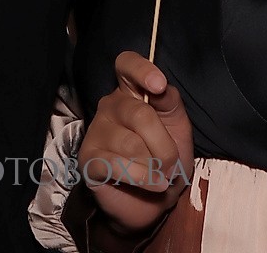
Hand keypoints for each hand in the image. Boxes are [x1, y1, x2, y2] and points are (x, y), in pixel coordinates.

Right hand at [78, 51, 194, 235]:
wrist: (154, 201)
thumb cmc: (165, 158)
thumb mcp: (178, 127)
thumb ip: (170, 103)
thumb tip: (162, 87)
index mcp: (132, 92)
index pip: (127, 64)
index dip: (141, 70)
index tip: (158, 85)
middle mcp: (110, 106)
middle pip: (139, 114)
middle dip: (165, 146)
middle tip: (172, 165)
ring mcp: (96, 131)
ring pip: (131, 144)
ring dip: (155, 167)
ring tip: (160, 176)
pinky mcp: (89, 159)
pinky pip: (118, 165)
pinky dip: (143, 178)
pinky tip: (151, 185)